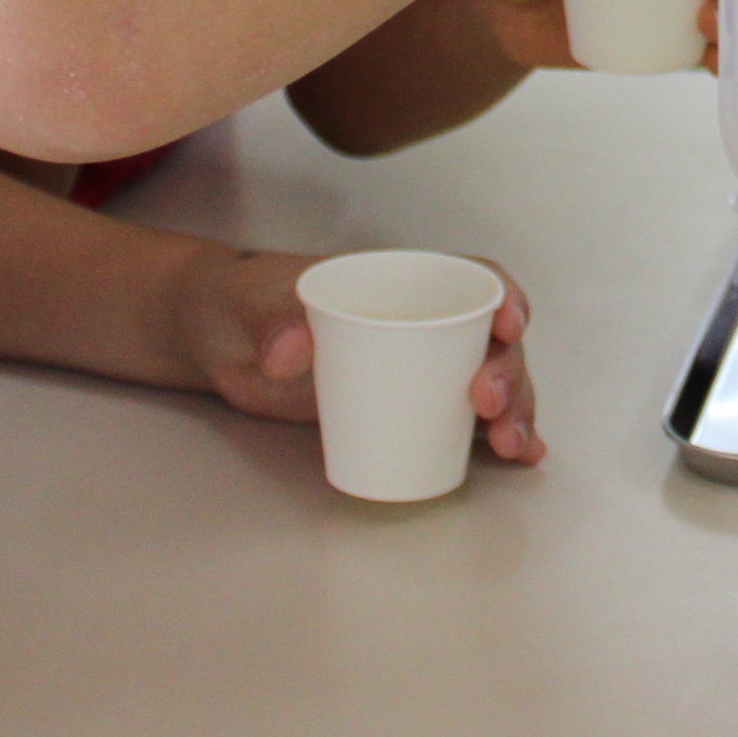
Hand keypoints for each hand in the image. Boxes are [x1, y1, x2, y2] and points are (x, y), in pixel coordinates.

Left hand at [184, 249, 545, 464]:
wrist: (217, 341)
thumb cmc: (240, 303)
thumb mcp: (249, 304)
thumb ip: (270, 321)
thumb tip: (291, 352)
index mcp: (398, 282)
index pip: (472, 278)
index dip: (504, 297)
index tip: (509, 326)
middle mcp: (420, 323)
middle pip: (490, 341)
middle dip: (509, 373)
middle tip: (490, 406)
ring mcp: (415, 369)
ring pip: (488, 385)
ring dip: (513, 413)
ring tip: (511, 447)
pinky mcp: (402, 409)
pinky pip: (461, 422)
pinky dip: (495, 438)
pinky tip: (519, 457)